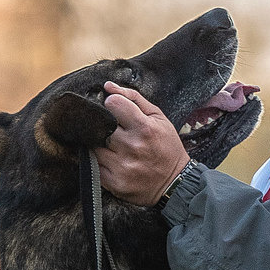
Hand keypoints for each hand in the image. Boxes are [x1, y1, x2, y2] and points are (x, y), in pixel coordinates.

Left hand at [96, 82, 189, 203]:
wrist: (175, 183)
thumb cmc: (166, 147)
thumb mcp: (158, 117)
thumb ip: (133, 98)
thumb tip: (108, 86)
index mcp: (144, 128)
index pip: (112, 104)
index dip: (112, 104)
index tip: (116, 110)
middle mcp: (132, 147)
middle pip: (100, 126)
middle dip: (104, 125)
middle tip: (113, 130)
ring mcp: (121, 166)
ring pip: (94, 146)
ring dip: (100, 143)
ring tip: (113, 146)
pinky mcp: (114, 183)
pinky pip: (94, 166)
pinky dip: (99, 161)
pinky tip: (111, 160)